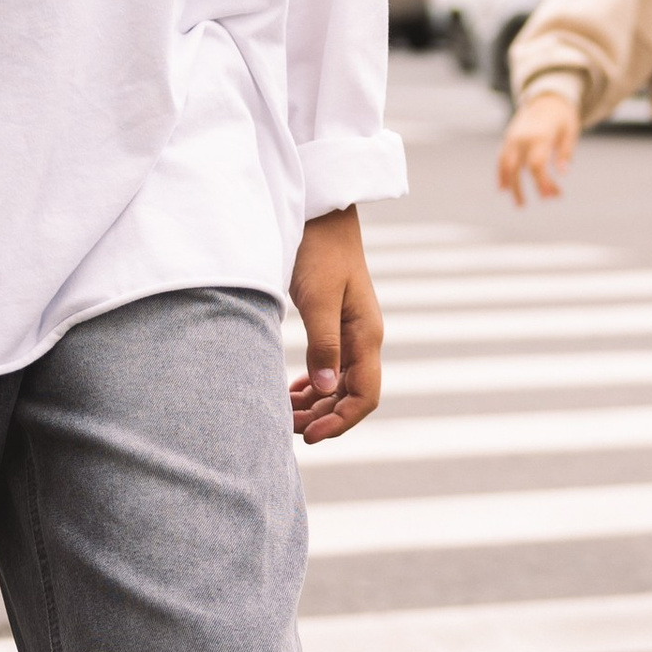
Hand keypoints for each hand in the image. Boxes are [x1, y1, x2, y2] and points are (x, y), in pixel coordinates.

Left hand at [289, 205, 382, 443]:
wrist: (322, 215)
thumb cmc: (319, 251)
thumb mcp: (317, 299)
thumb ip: (323, 344)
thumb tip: (325, 390)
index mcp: (366, 335)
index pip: (365, 396)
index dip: (341, 422)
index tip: (309, 436)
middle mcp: (364, 338)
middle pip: (352, 395)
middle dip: (324, 417)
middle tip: (287, 429)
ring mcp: (352, 332)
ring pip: (340, 384)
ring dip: (317, 404)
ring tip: (285, 415)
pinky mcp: (337, 324)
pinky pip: (331, 367)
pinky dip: (313, 385)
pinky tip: (292, 391)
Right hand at [497, 91, 579, 204]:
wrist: (548, 97)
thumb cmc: (563, 118)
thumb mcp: (570, 132)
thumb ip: (566, 152)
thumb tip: (563, 173)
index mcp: (540, 136)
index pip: (536, 165)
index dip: (542, 182)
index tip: (551, 196)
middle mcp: (522, 137)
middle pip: (517, 168)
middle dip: (522, 189)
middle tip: (529, 206)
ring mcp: (513, 137)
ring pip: (505, 165)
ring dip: (511, 185)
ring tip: (519, 204)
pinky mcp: (509, 138)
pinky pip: (501, 158)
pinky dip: (501, 173)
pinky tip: (504, 188)